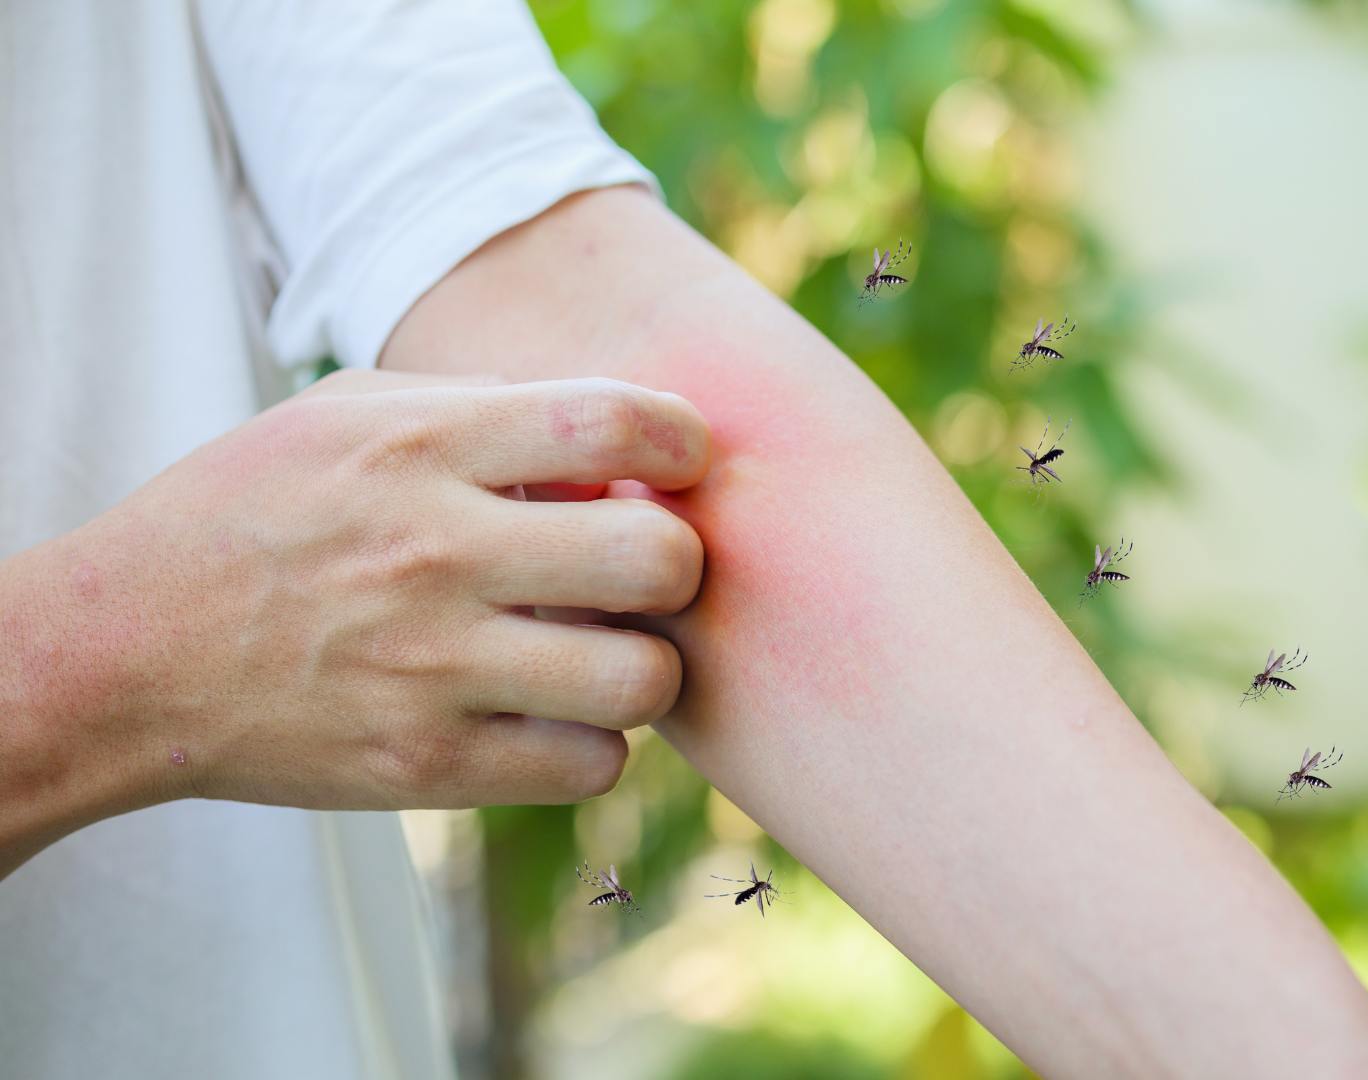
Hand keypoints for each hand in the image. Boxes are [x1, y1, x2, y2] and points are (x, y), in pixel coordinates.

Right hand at [51, 369, 708, 812]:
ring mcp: (432, 671)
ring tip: (600, 650)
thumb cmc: (252, 511)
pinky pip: (590, 766)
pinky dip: (591, 742)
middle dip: (677, 561)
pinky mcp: (425, 770)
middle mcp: (436, 554)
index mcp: (422, 446)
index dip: (683, 438)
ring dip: (643, 665)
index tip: (678, 460)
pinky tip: (550, 712)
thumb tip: (617, 436)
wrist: (123, 654)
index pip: (615, 420)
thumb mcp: (349, 414)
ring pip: (641, 681)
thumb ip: (485, 406)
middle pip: (657, 559)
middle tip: (641, 568)